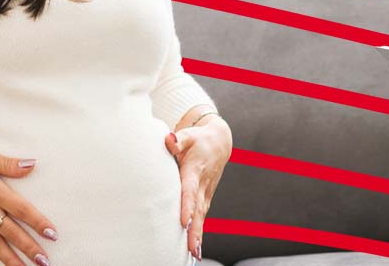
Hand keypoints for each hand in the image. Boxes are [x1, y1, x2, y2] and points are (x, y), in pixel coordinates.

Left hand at [164, 116, 232, 262]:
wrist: (219, 143)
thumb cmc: (198, 140)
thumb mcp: (189, 135)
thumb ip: (178, 139)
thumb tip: (169, 140)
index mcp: (195, 171)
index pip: (190, 190)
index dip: (187, 206)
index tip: (183, 221)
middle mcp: (202, 186)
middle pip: (198, 210)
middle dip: (194, 230)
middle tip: (190, 248)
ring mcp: (206, 194)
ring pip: (201, 217)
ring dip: (197, 235)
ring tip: (193, 254)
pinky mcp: (205, 199)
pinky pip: (201, 218)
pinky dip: (198, 234)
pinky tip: (194, 250)